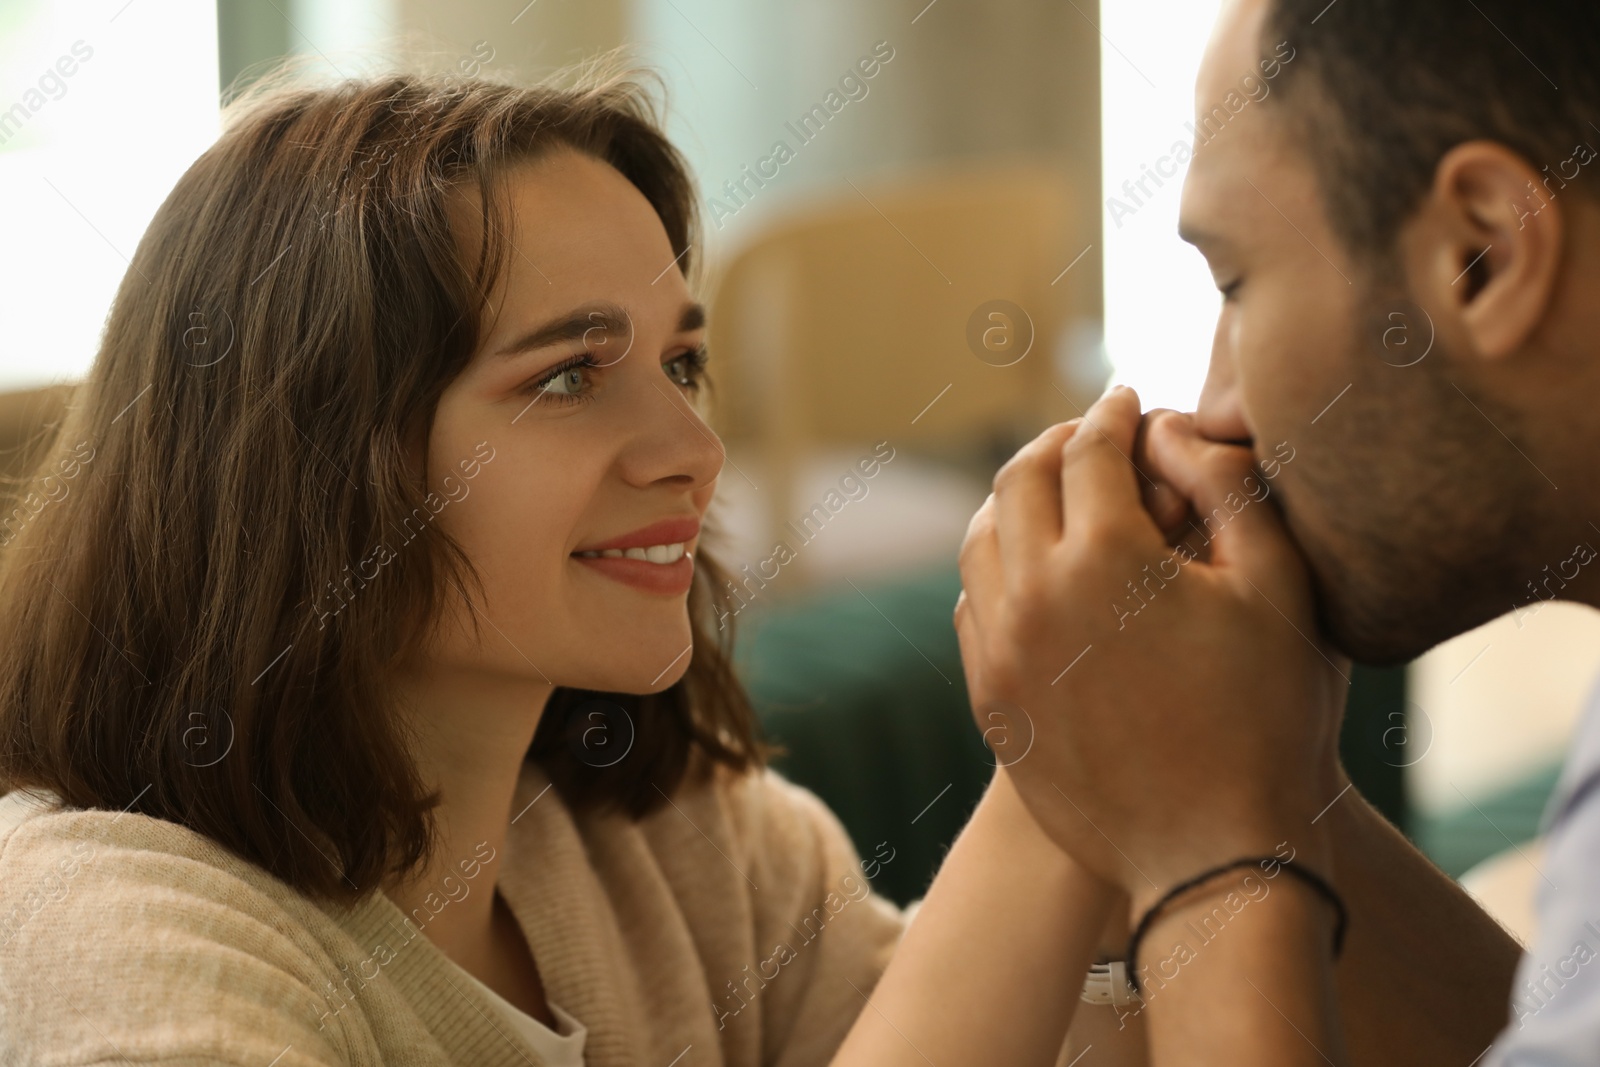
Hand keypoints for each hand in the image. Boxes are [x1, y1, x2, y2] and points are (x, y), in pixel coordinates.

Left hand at [952, 387, 1349, 912]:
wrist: (1212, 853)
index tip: (1128, 399)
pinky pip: (972, 606)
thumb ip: (1226, 486)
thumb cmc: (1267, 719)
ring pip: (980, 540)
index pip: (1090, 448)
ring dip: (1013, 500)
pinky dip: (995, 566)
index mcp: (1105, 558)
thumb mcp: (1278, 588)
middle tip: (1088, 434)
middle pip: (1018, 481)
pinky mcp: (990, 700)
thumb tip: (1166, 428)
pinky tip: (1030, 568)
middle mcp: (1033, 596)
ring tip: (1053, 492)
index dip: (1113, 412)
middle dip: (1056, 443)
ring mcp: (1001, 652)